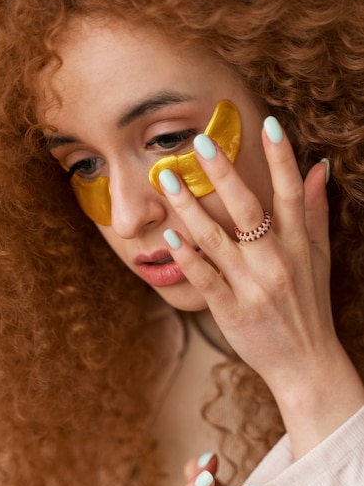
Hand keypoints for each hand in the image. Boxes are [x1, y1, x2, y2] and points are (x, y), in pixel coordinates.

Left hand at [160, 119, 363, 455]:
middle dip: (224, 173)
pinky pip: (205, 279)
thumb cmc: (310, 305)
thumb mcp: (319, 257)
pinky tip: (168, 235)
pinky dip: (187, 257)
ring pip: (217, 240)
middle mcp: (276, 261)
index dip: (281, 157)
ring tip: (166, 180)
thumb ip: (315, 211)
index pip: (291, 193)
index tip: (268, 123)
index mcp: (298, 245)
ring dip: (189, 208)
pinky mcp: (232, 311)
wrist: (306, 362)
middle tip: (199, 142)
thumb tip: (319, 168)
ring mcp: (253, 287)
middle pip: (248, 209)